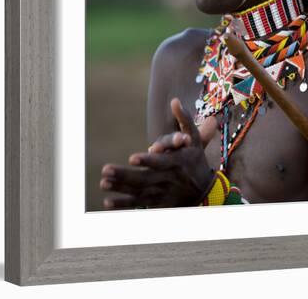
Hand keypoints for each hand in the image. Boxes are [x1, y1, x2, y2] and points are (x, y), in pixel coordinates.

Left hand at [100, 98, 215, 208]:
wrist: (204, 191)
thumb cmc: (195, 159)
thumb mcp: (194, 138)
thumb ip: (184, 120)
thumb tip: (174, 100)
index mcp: (177, 162)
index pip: (160, 162)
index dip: (147, 161)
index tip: (132, 158)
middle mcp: (169, 180)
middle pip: (145, 179)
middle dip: (124, 175)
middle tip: (106, 170)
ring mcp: (162, 194)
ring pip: (139, 192)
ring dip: (120, 189)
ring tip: (103, 183)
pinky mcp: (158, 204)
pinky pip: (139, 206)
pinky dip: (124, 206)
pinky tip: (108, 203)